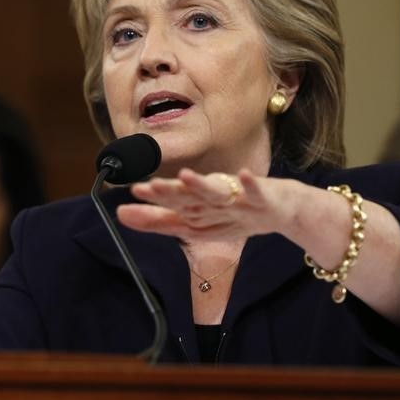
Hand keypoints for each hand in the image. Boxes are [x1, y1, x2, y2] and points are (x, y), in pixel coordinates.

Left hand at [116, 168, 294, 241]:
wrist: (280, 209)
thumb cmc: (231, 214)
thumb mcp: (193, 225)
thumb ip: (157, 221)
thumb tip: (118, 214)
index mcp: (196, 202)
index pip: (172, 200)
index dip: (154, 196)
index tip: (134, 190)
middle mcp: (212, 195)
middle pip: (189, 194)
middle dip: (171, 191)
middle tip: (151, 186)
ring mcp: (237, 195)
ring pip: (217, 190)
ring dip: (202, 183)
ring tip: (186, 176)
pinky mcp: (262, 197)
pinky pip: (256, 191)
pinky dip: (250, 184)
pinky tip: (243, 175)